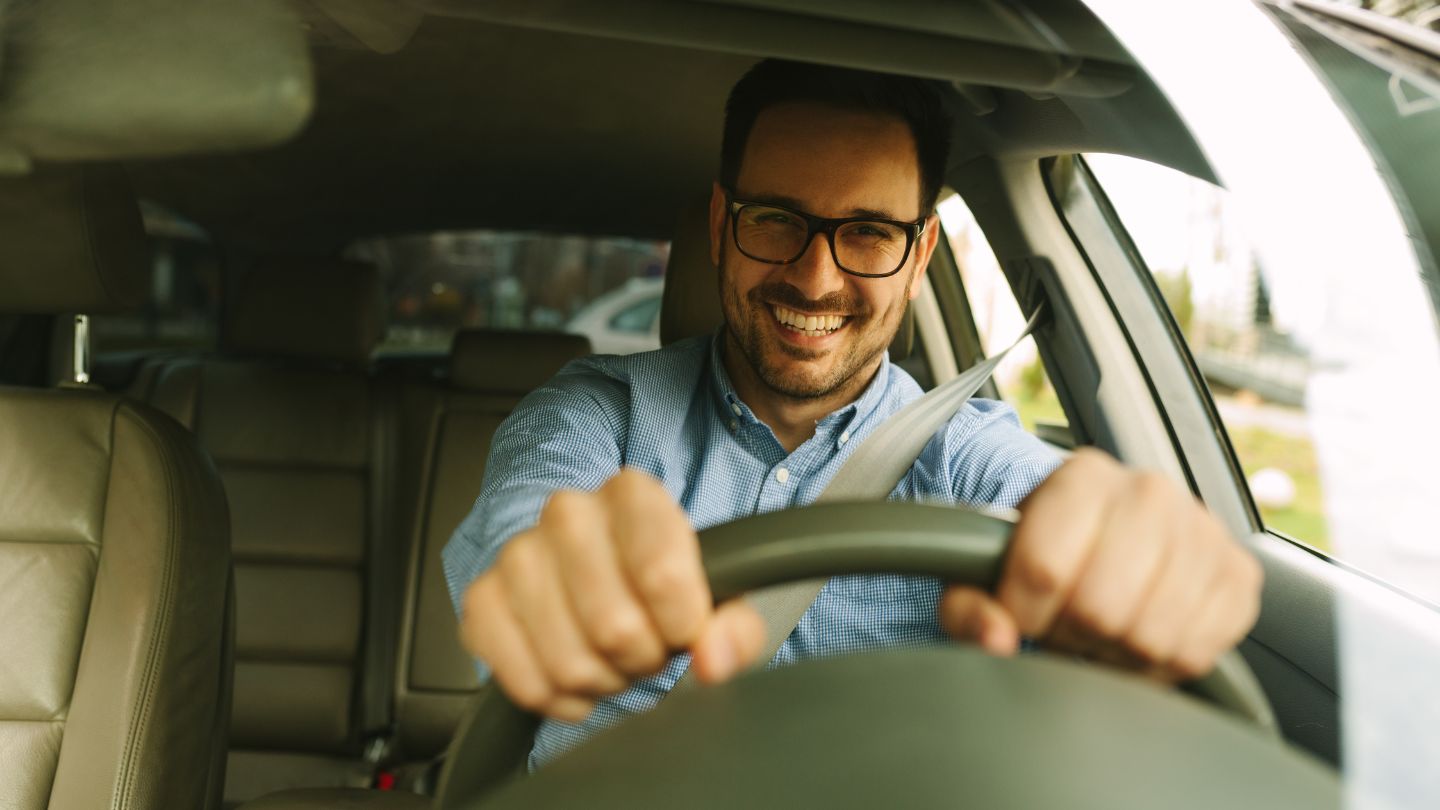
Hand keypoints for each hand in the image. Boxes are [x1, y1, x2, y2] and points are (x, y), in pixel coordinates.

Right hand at [459, 469, 765, 721]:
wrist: (605, 577)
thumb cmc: (662, 584)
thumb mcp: (718, 598)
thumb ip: (735, 628)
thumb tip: (716, 659)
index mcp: (633, 495)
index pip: (661, 576)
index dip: (682, 626)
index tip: (685, 628)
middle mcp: (568, 513)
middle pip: (613, 627)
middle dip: (642, 658)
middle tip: (647, 646)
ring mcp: (518, 554)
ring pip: (568, 662)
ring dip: (602, 681)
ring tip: (612, 657)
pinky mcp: (482, 600)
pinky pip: (524, 681)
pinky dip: (559, 699)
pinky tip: (576, 678)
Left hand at [939, 448, 1262, 680]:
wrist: (1103, 537)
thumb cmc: (1042, 555)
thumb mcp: (985, 574)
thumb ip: (968, 606)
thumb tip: (997, 637)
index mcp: (1083, 476)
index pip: (1045, 566)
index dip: (1024, 612)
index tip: (1021, 613)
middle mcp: (1151, 492)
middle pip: (1100, 606)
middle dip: (1070, 633)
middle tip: (1063, 622)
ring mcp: (1204, 531)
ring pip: (1149, 635)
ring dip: (1114, 652)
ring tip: (1099, 628)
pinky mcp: (1239, 576)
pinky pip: (1196, 651)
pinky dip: (1159, 664)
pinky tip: (1138, 636)